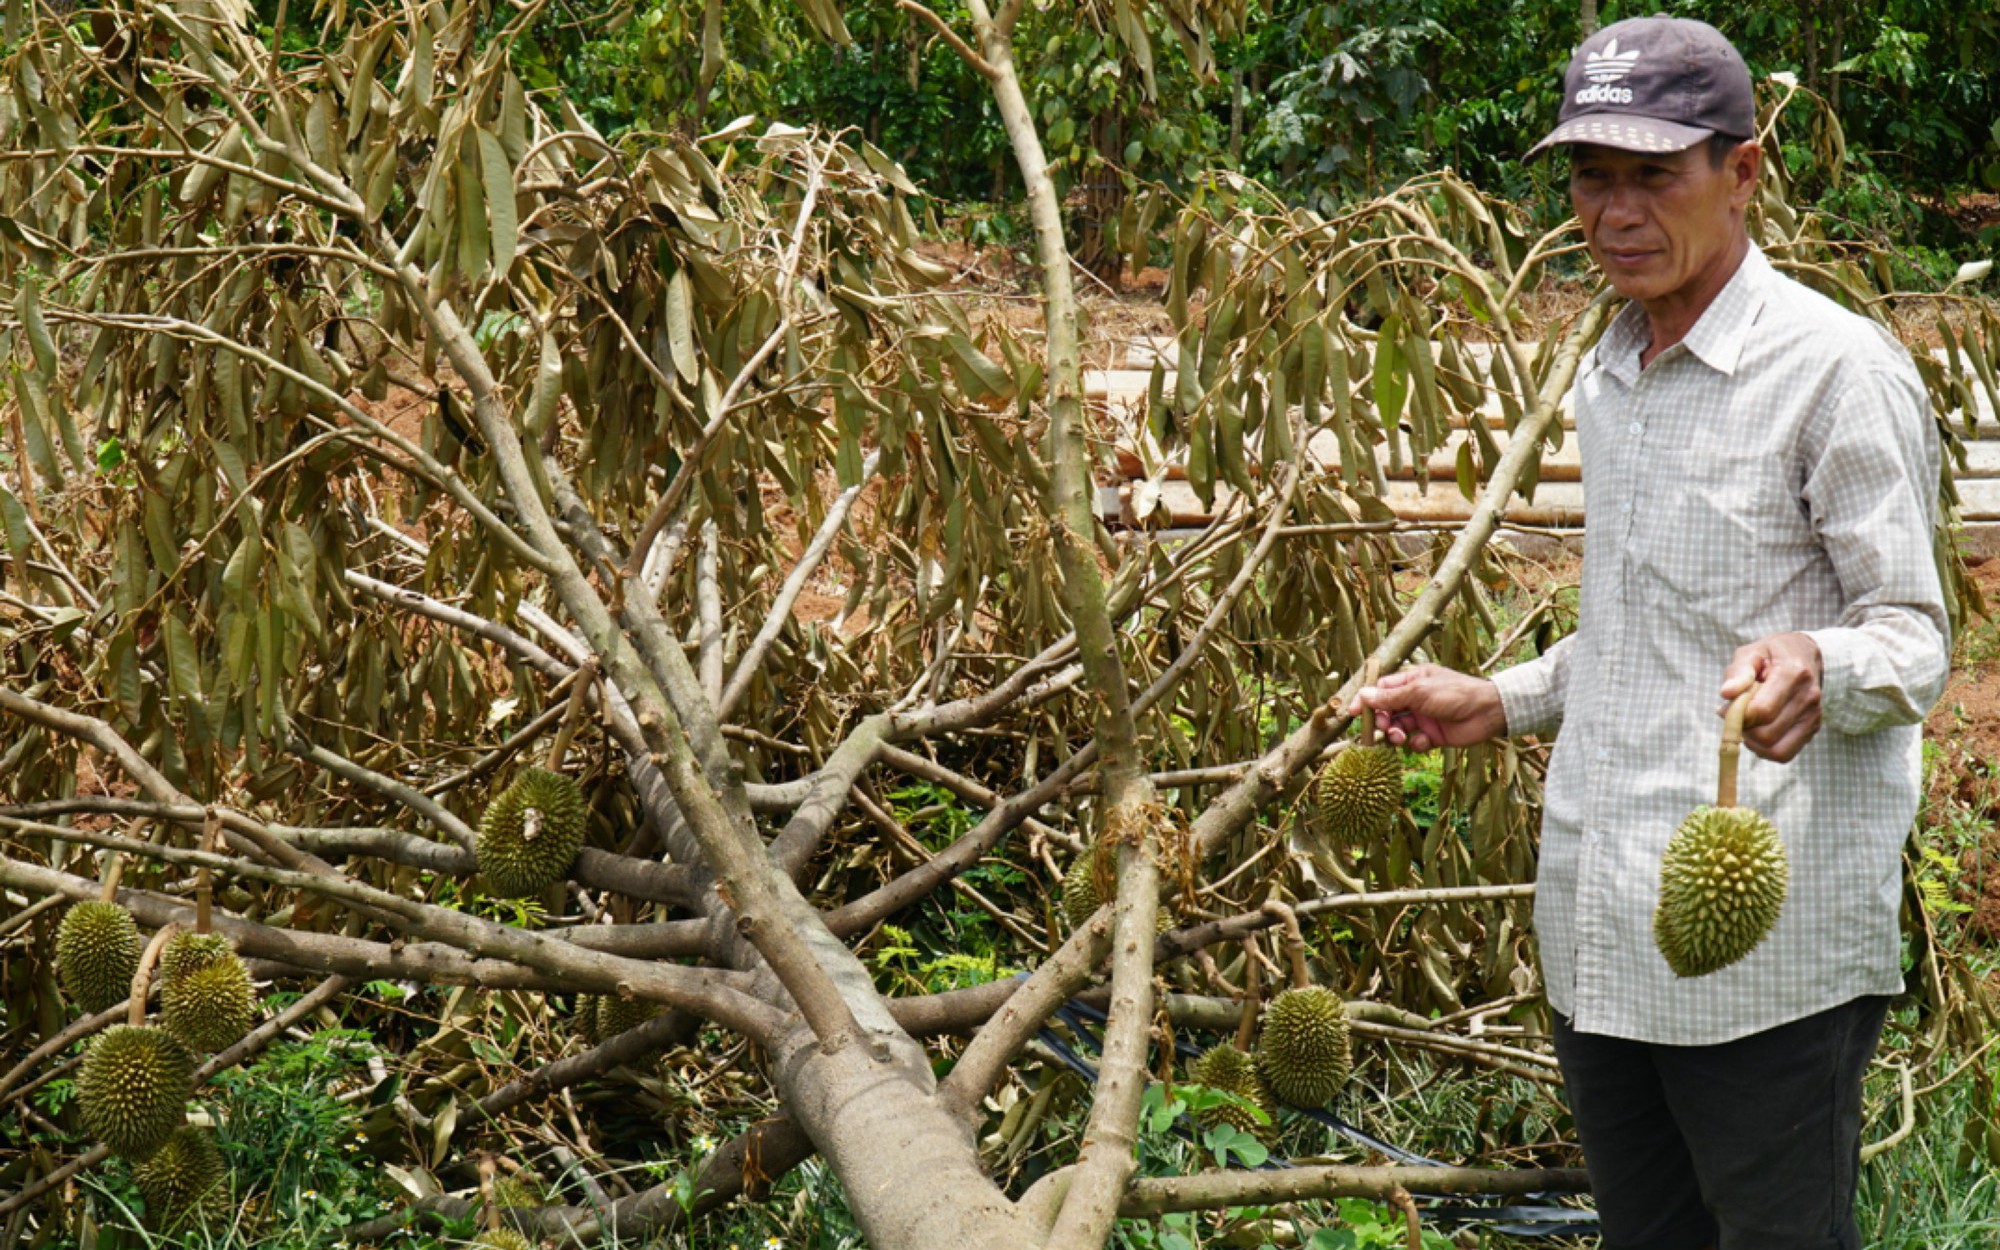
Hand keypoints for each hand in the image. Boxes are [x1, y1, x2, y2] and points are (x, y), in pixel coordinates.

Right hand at [1346, 664, 1507, 750]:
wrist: (1487, 712)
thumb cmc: (1455, 693)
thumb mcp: (1419, 692)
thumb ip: (1390, 697)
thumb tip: (1363, 695)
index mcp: (1411, 681)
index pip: (1381, 690)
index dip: (1366, 701)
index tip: (1352, 713)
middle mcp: (1415, 698)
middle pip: (1387, 711)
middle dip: (1381, 721)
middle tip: (1383, 728)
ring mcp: (1424, 717)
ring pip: (1398, 728)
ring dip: (1395, 734)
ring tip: (1400, 738)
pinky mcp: (1433, 735)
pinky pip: (1414, 742)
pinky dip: (1415, 744)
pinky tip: (1424, 742)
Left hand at [1720, 632, 1822, 761]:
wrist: (1804, 655)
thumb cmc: (1771, 654)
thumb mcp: (1751, 652)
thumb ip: (1738, 672)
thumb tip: (1726, 693)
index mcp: (1793, 673)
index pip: (1762, 710)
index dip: (1738, 715)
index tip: (1729, 706)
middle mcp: (1809, 697)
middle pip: (1767, 734)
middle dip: (1744, 729)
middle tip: (1737, 715)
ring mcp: (1814, 715)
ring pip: (1776, 750)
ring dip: (1753, 742)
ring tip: (1748, 723)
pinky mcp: (1813, 728)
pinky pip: (1784, 753)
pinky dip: (1765, 749)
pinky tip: (1758, 731)